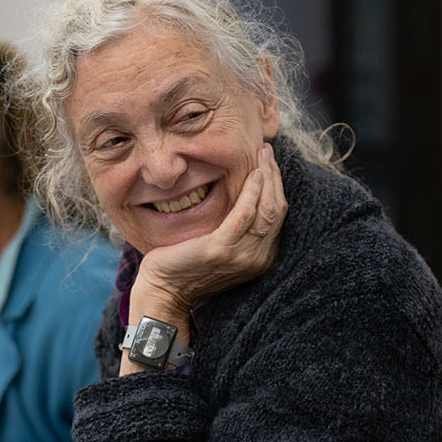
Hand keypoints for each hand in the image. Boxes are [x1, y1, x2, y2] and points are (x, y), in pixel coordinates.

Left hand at [132, 145, 286, 319]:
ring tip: (262, 155)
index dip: (277, 186)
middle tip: (267, 151)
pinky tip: (254, 174)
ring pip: (266, 210)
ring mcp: (241, 256)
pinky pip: (244, 215)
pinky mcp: (220, 249)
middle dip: (275, 177)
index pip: (278, 216)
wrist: (163, 291)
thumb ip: (236, 229)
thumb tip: (243, 198)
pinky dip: (252, 192)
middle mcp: (257, 259)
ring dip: (267, 178)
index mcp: (260, 258)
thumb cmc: (186, 265)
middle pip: (277, 210)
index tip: (269, 163)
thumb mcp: (220, 247)